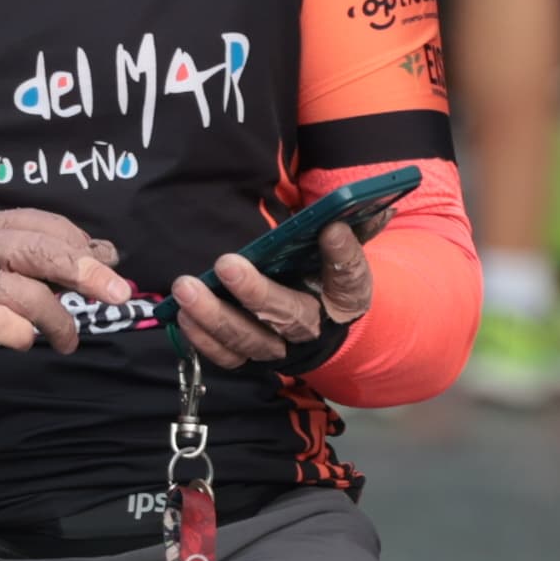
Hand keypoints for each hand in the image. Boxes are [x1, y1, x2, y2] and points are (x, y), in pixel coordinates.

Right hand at [0, 210, 140, 350]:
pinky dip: (22, 334)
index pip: (43, 225)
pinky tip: (28, 342)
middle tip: (118, 293)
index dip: (80, 242)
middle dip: (83, 270)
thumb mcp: (4, 264)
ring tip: (69, 341)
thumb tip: (106, 255)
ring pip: (24, 292)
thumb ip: (48, 257)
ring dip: (58, 319)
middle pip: (36, 251)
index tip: (107, 261)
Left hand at [175, 217, 370, 369]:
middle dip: (255, 292)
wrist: (317, 319)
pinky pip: (225, 355)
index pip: (350, 278)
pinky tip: (183, 312)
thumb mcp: (343, 251)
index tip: (332, 229)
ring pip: (248, 340)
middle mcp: (312, 326)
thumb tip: (376, 205)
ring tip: (187, 288)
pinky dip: (202, 337)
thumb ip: (355, 228)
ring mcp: (279, 345)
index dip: (344, 257)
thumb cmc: (325, 275)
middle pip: (287, 315)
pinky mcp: (249, 355)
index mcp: (345, 296)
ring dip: (215, 316)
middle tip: (227, 263)